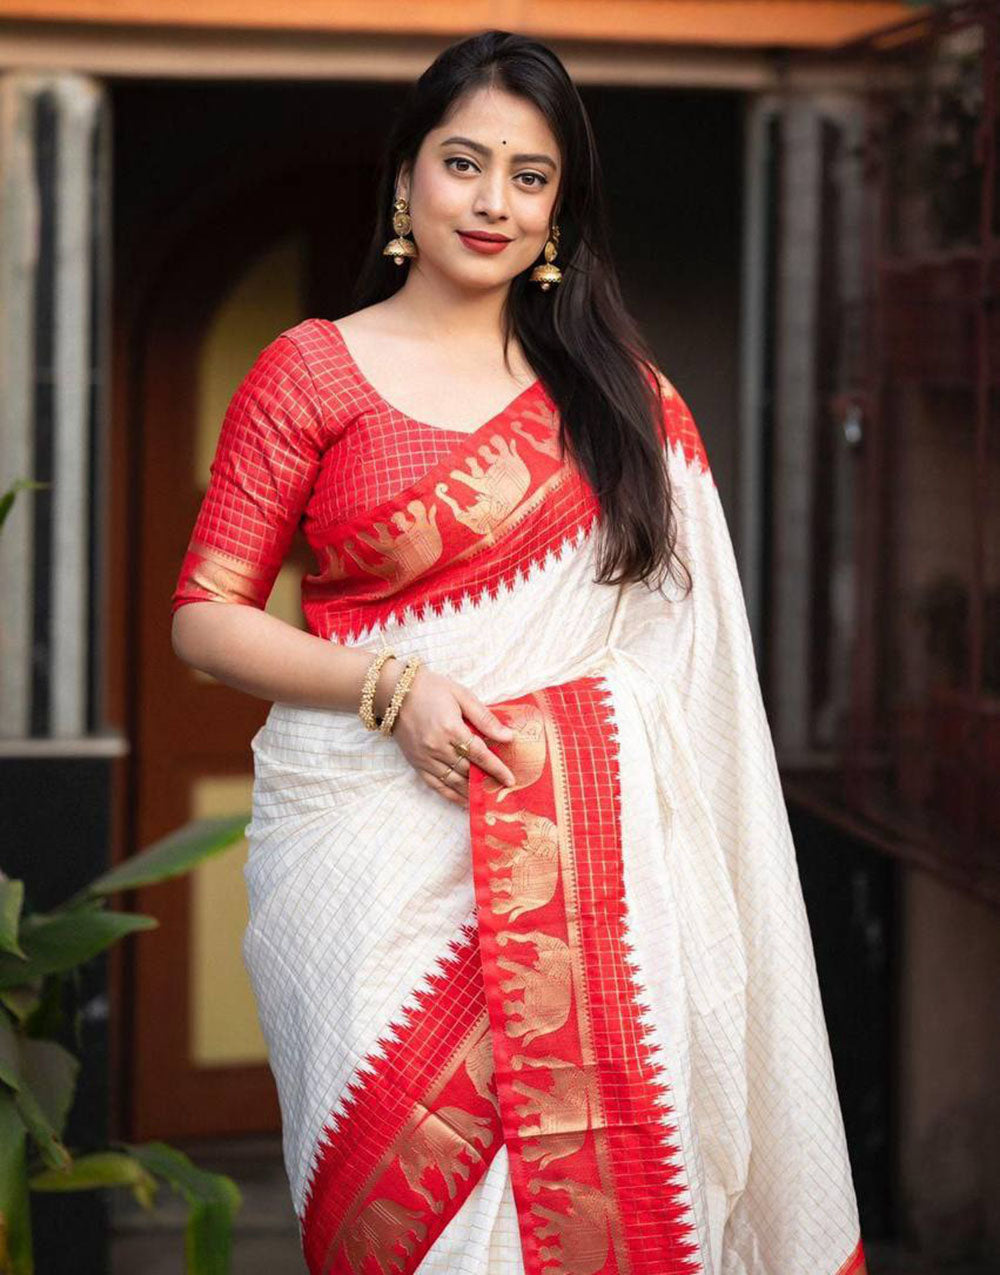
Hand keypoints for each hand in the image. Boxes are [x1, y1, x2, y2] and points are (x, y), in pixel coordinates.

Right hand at [379, 662, 516, 807]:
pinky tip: (464, 802)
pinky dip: (451, 796)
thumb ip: (484, 718)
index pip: (479, 754)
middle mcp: (437, 747)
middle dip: (487, 781)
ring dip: (472, 792)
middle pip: (468, 770)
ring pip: (454, 782)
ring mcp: (425, 758)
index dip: (496, 768)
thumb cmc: (431, 689)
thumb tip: (507, 737)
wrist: (394, 692)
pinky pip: (436, 786)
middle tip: (503, 790)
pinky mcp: (416, 763)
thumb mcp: (461, 695)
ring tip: (488, 797)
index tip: (510, 779)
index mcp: (450, 728)